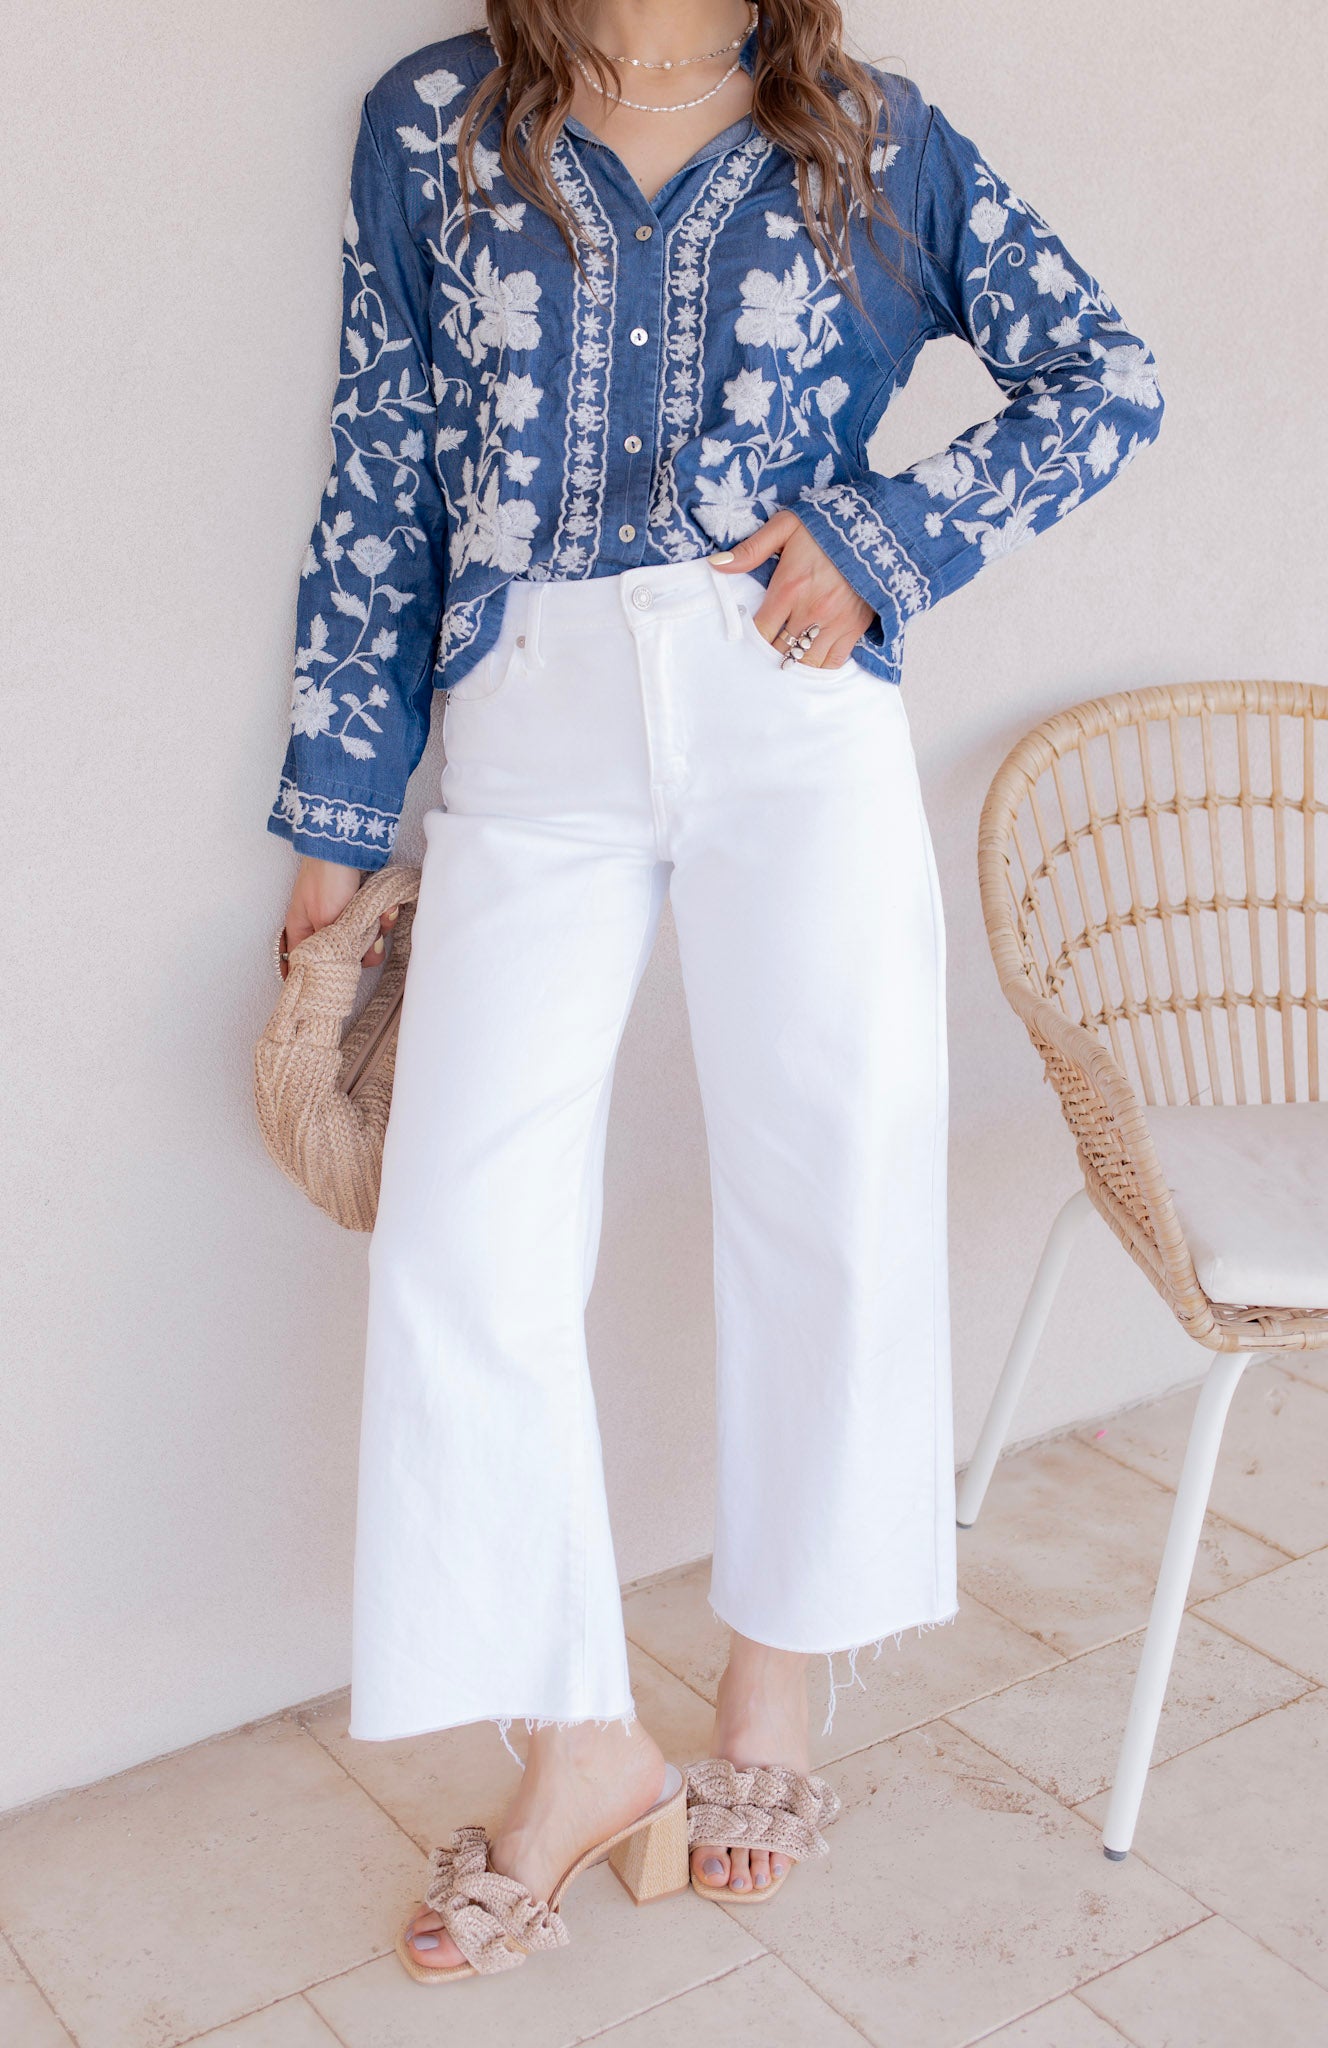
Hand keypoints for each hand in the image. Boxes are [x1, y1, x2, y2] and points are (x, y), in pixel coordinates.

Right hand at [278, 855, 398, 980]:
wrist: (345, 846)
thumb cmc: (326, 880)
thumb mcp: (324, 920)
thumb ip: (332, 949)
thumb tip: (336, 972)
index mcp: (303, 934)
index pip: (304, 967)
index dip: (319, 978)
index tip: (334, 986)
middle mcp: (322, 929)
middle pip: (345, 959)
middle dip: (362, 951)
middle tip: (369, 939)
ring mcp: (344, 918)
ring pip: (365, 942)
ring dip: (377, 931)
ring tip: (381, 915)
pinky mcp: (362, 908)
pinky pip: (377, 924)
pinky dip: (385, 917)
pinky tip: (389, 908)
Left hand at [709, 510, 875, 669]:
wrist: (879, 525)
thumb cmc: (828, 525)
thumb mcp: (786, 526)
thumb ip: (750, 550)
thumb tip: (716, 565)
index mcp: (789, 588)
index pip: (760, 631)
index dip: (751, 639)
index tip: (748, 638)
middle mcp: (811, 610)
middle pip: (780, 650)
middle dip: (770, 653)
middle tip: (765, 651)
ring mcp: (835, 622)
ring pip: (806, 661)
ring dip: (794, 662)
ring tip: (787, 657)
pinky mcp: (856, 627)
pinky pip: (834, 661)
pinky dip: (821, 665)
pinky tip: (812, 659)